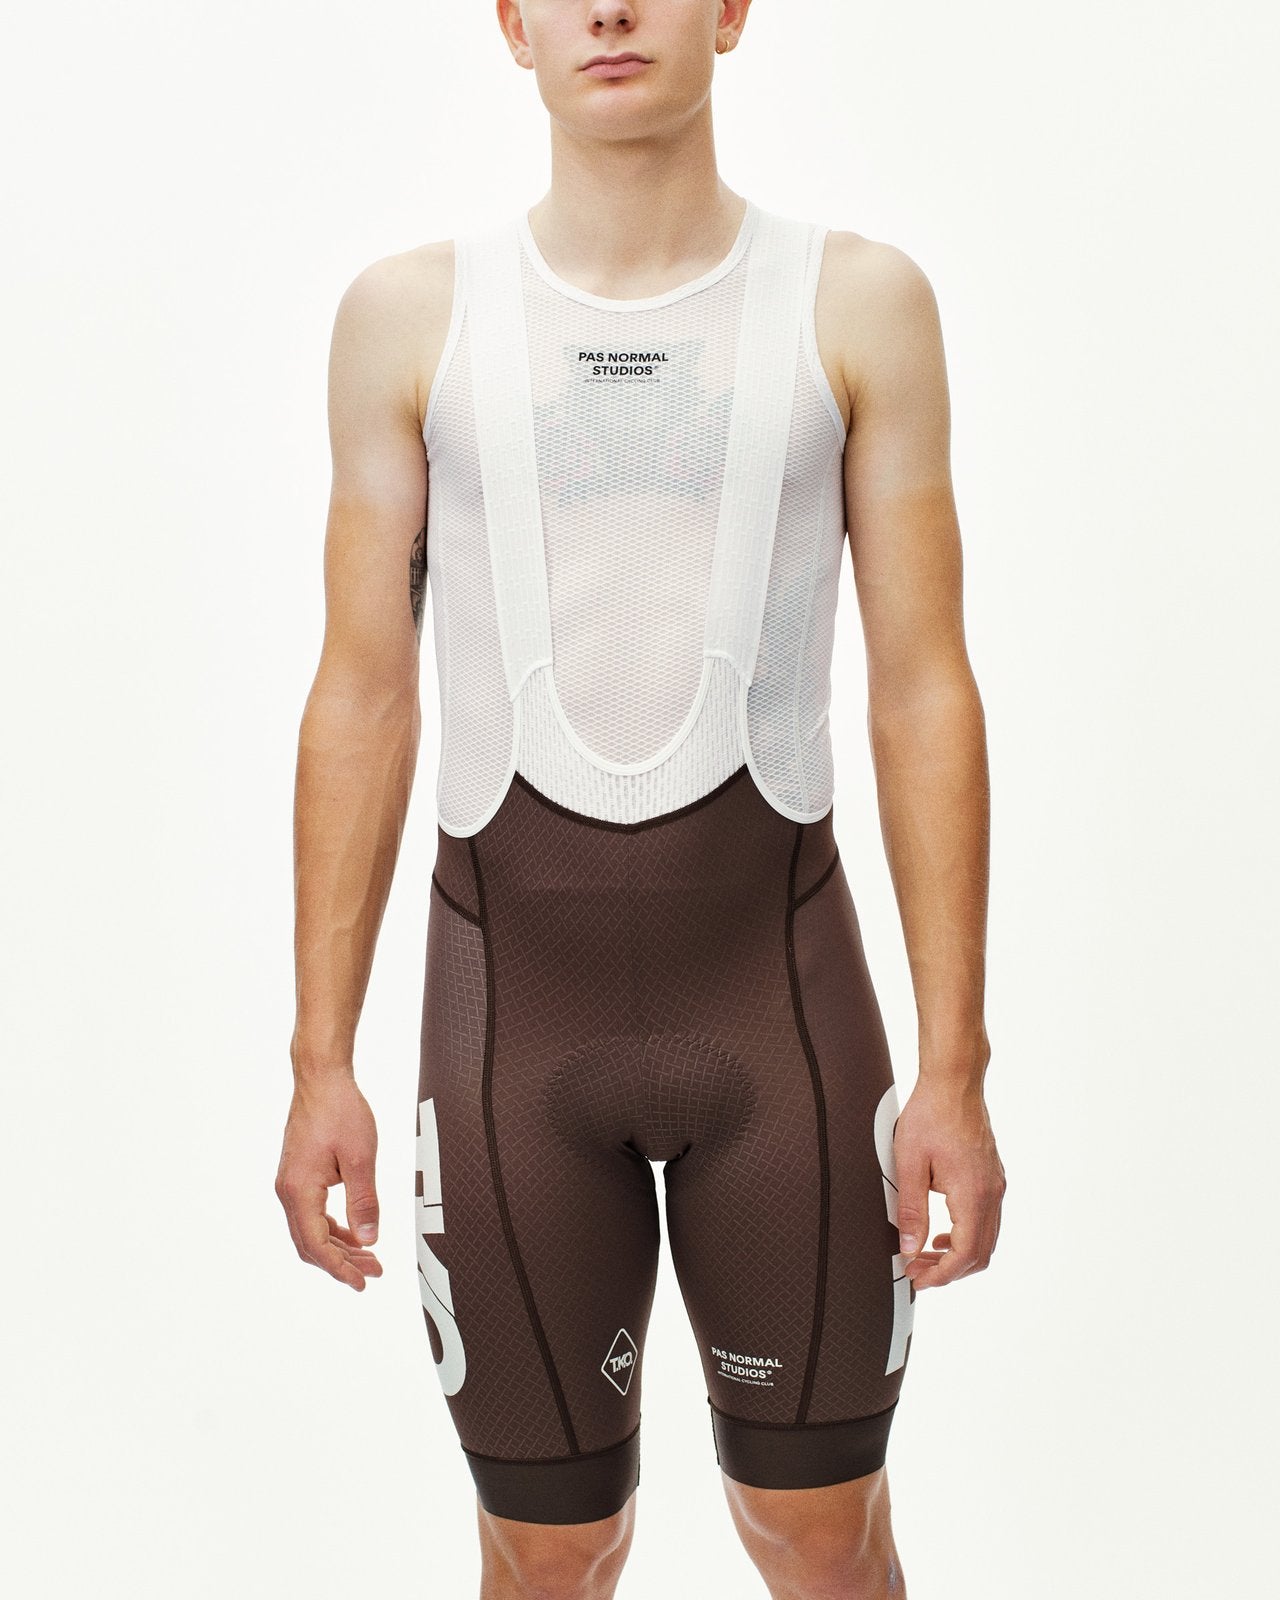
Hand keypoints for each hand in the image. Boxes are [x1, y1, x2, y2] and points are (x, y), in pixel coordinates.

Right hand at [275, 1073, 383, 1290]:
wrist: (321, 1078)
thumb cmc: (340, 1110)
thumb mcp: (361, 1158)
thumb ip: (364, 1201)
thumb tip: (369, 1240)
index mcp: (299, 1190)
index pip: (316, 1244)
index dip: (339, 1268)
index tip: (362, 1282)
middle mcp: (288, 1191)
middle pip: (310, 1244)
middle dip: (341, 1262)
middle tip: (373, 1272)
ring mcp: (291, 1183)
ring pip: (311, 1230)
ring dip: (338, 1247)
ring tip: (369, 1258)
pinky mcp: (298, 1175)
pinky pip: (312, 1213)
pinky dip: (332, 1228)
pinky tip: (354, 1233)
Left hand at [893, 1076, 1004, 1289]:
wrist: (955, 1082)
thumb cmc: (930, 1115)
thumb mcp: (909, 1163)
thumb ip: (910, 1210)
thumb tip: (910, 1249)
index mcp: (973, 1194)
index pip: (964, 1254)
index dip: (941, 1276)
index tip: (917, 1280)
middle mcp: (991, 1193)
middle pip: (980, 1254)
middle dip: (948, 1271)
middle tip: (916, 1272)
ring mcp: (995, 1185)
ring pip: (986, 1239)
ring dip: (957, 1255)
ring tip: (924, 1256)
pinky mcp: (992, 1177)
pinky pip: (986, 1220)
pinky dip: (965, 1236)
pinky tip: (940, 1232)